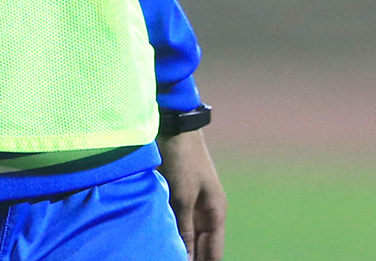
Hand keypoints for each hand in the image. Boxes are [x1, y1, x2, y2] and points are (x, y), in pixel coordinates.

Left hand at [159, 129, 225, 259]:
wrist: (174, 127)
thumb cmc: (183, 159)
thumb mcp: (183, 197)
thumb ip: (185, 230)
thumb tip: (187, 259)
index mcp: (216, 213)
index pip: (214, 254)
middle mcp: (206, 213)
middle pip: (201, 248)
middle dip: (191, 258)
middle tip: (169, 260)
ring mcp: (191, 206)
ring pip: (187, 238)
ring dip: (179, 248)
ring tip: (162, 255)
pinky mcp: (177, 199)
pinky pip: (175, 225)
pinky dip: (169, 234)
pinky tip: (160, 244)